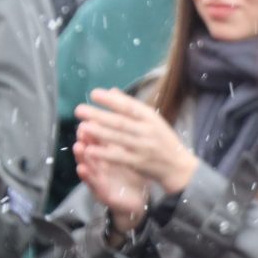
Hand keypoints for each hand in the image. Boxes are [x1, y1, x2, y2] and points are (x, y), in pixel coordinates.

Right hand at [74, 129, 149, 232]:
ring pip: (88, 165)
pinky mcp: (102, 192)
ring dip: (82, 156)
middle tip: (81, 129)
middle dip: (85, 140)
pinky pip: (93, 183)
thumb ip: (122, 142)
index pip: (98, 140)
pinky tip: (82, 169)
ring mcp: (99, 178)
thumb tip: (122, 119)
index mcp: (107, 156)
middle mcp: (100, 165)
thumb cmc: (130, 176)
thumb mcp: (128, 156)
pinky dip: (87, 176)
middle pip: (90, 151)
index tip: (89, 118)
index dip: (94, 130)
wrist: (137, 201)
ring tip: (78, 146)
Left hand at [77, 89, 198, 193]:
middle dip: (99, 115)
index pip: (130, 106)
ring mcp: (144, 147)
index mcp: (152, 118)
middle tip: (79, 110)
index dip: (112, 100)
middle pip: (121, 122)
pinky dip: (105, 154)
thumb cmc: (163, 140)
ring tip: (83, 127)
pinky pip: (119, 157)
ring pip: (119, 138)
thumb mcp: (153, 121)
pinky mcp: (139, 163)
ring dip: (100, 132)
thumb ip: (132, 107)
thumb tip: (112, 90)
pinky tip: (90, 150)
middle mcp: (148, 131)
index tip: (94, 94)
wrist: (178, 166)